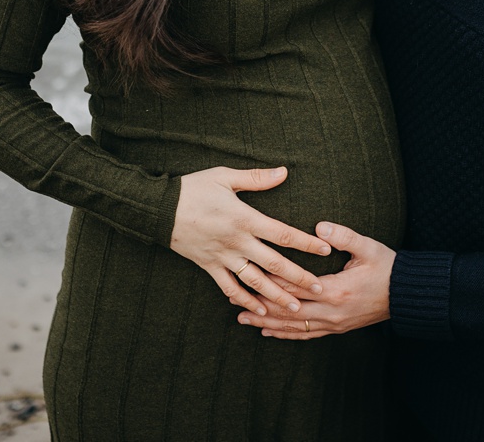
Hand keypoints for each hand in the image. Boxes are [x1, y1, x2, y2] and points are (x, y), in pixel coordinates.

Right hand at [170, 166, 329, 316]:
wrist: (158, 209)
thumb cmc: (193, 188)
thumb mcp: (225, 177)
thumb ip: (256, 178)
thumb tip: (284, 171)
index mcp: (245, 219)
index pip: (282, 233)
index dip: (306, 242)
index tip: (326, 250)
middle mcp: (237, 242)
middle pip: (274, 264)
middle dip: (299, 277)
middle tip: (320, 290)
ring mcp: (223, 257)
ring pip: (255, 282)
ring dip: (276, 296)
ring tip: (296, 308)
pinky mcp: (209, 266)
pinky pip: (229, 288)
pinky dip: (245, 301)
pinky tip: (260, 311)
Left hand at [236, 222, 393, 338]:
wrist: (406, 294)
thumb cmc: (387, 267)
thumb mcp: (367, 247)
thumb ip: (342, 235)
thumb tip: (319, 226)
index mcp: (336, 289)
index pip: (295, 286)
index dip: (270, 281)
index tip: (249, 274)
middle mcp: (331, 311)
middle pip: (287, 311)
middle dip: (259, 306)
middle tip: (233, 301)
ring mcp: (334, 323)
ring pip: (294, 327)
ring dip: (267, 323)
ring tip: (243, 320)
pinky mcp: (337, 328)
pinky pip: (307, 335)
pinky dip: (286, 334)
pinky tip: (270, 333)